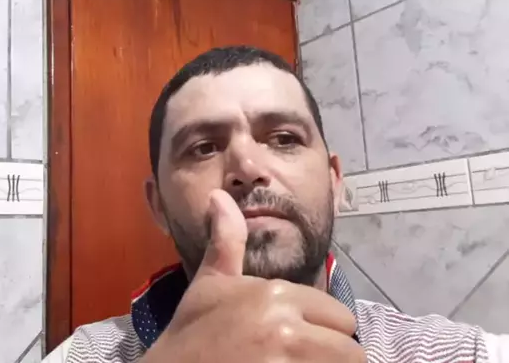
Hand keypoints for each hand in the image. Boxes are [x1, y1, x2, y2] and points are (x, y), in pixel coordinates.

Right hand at [141, 190, 365, 362]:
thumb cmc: (192, 329)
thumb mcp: (210, 281)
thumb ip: (227, 240)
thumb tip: (220, 195)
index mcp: (276, 294)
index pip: (340, 317)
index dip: (322, 329)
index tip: (294, 338)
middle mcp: (286, 327)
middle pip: (349, 349)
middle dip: (329, 354)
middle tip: (298, 357)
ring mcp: (286, 361)